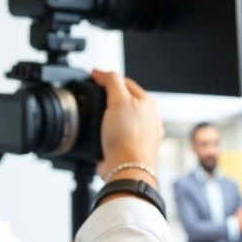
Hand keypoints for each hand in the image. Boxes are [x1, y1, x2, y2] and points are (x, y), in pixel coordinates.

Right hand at [91, 69, 162, 185]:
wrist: (126, 169)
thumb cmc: (127, 137)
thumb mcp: (118, 100)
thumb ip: (112, 82)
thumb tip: (102, 72)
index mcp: (147, 103)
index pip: (125, 82)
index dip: (107, 78)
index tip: (93, 77)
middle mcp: (148, 118)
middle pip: (124, 100)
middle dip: (108, 98)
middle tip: (93, 98)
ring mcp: (141, 134)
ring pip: (120, 119)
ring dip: (107, 117)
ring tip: (97, 119)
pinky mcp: (131, 148)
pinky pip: (117, 136)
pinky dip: (107, 134)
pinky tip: (101, 136)